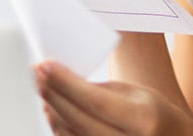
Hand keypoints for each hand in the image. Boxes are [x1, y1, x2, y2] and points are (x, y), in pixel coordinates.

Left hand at [35, 61, 192, 135]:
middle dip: (53, 94)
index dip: (65, 83)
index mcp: (143, 119)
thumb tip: (61, 81)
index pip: (94, 100)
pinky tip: (53, 110)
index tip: (45, 65)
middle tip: (37, 74)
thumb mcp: (137, 95)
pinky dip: (58, 127)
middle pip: (78, 120)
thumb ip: (101, 90)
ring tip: (43, 88)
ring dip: (52, 111)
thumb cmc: (155, 115)